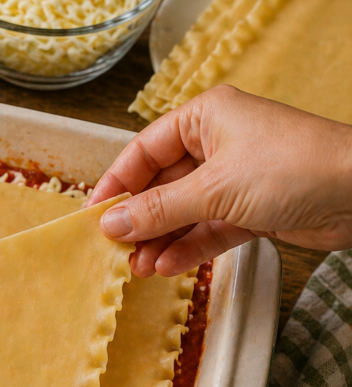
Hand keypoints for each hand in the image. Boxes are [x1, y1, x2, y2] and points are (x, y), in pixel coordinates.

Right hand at [86, 86, 351, 276]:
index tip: (94, 215)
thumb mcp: (214, 188)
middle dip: (139, 219)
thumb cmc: (293, 168)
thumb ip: (158, 209)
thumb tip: (110, 225)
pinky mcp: (254, 209)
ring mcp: (236, 178)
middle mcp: (217, 144)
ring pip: (185, 211)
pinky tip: (167, 267)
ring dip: (161, 239)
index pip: (144, 150)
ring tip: (137, 268)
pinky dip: (189, 247)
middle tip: (114, 249)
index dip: (117, 183)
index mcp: (204, 118)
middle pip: (162, 184)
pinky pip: (210, 228)